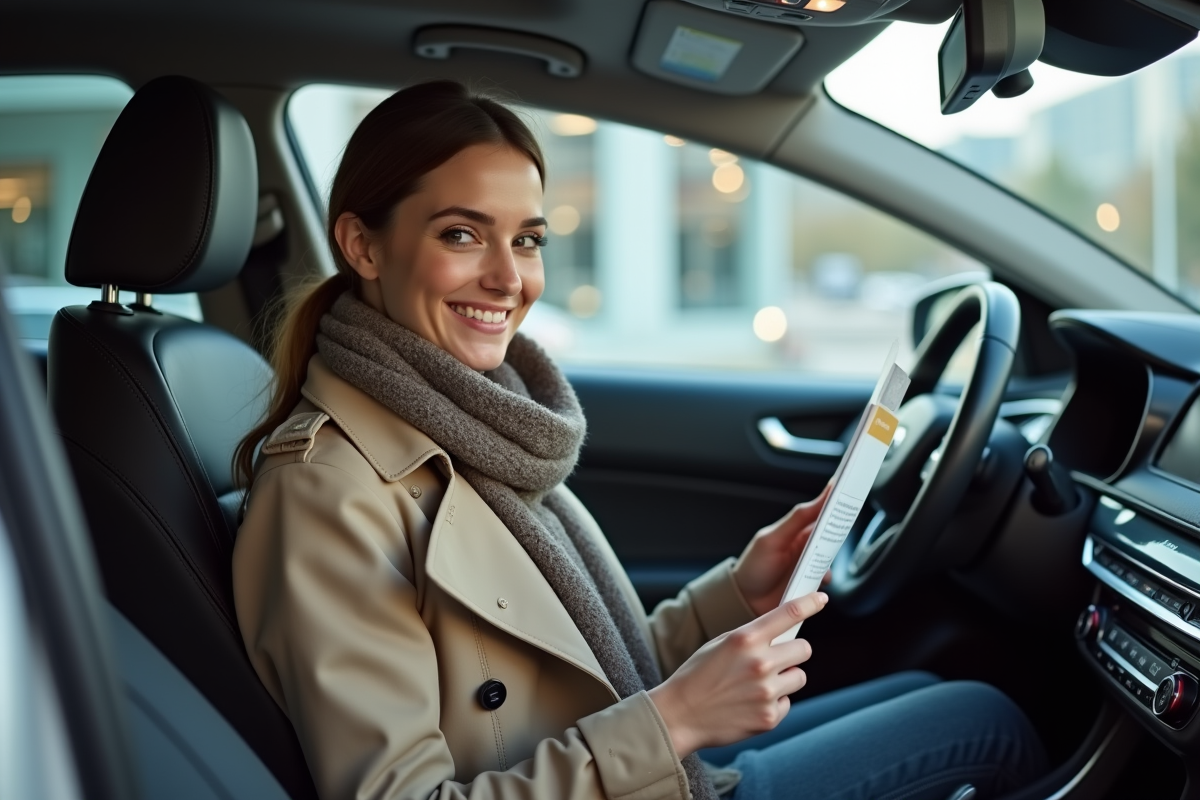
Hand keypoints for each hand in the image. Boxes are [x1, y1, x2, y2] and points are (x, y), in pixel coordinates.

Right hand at [648, 592, 826, 757]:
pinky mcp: (769, 717)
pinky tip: (751, 703)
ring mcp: (767, 692)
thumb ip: (753, 637)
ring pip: (799, 677)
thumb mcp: (721, 644)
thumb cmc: (698, 676)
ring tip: (759, 684)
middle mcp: (760, 664)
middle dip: (793, 651)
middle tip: (777, 658)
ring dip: (786, 678)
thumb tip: (784, 633)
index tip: (820, 599)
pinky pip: (787, 702)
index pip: (789, 614)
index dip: (810, 603)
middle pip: (804, 649)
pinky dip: (775, 702)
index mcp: (745, 639)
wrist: (680, 715)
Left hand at [733, 484, 830, 616]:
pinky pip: (827, 577)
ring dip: (829, 558)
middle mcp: (805, 544)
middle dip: (838, 531)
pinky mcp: (812, 582)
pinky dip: (827, 578)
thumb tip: (821, 498)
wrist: (745, 602)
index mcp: (796, 529)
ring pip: (831, 556)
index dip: (835, 500)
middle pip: (831, 533)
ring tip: (817, 562)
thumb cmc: (754, 566)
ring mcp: (809, 563)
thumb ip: (797, 520)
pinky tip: (818, 581)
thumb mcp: (772, 539)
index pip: (820, 510)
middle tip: (841, 530)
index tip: (850, 490)